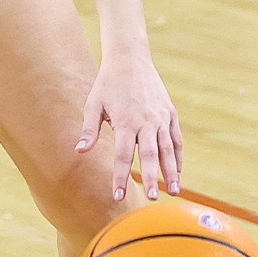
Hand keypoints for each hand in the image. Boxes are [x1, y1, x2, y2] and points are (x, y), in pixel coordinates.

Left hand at [76, 48, 182, 202]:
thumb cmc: (107, 83)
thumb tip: (79, 151)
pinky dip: (178, 157)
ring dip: (172, 171)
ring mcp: (161, 117)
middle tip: (152, 198)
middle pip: (150, 155)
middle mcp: (146, 121)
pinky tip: (178, 173)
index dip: (120, 176)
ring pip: (168, 149)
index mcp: (125, 121)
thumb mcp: (94, 104)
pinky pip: (176, 139)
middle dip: (152, 177)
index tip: (118, 195)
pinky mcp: (170, 113)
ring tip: (174, 191)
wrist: (130, 58)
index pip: (123, 154)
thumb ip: (89, 130)